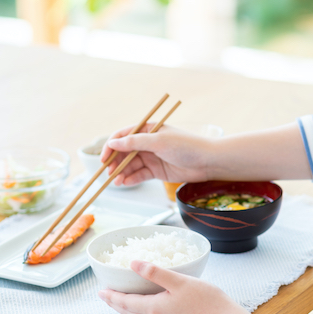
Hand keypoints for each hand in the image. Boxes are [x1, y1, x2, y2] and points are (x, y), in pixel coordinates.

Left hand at [98, 260, 242, 313]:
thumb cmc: (206, 300)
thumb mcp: (180, 281)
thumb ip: (155, 273)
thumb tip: (133, 263)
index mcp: (154, 308)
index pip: (125, 303)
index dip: (111, 297)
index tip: (100, 291)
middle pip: (129, 313)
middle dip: (115, 304)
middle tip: (105, 295)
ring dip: (126, 309)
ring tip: (120, 301)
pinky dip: (139, 312)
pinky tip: (144, 307)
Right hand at [100, 124, 215, 185]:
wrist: (207, 162)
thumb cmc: (186, 146)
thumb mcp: (159, 141)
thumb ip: (135, 142)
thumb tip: (112, 143)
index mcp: (148, 130)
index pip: (123, 136)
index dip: (111, 146)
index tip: (104, 158)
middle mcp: (148, 143)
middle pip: (124, 152)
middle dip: (115, 163)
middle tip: (109, 174)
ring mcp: (152, 157)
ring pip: (131, 165)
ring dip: (122, 173)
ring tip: (116, 182)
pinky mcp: (156, 171)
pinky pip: (140, 175)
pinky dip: (132, 179)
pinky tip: (126, 183)